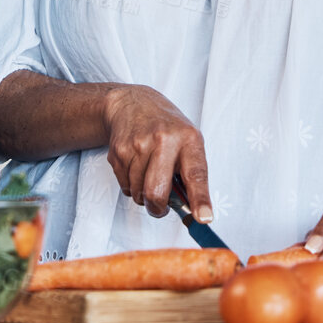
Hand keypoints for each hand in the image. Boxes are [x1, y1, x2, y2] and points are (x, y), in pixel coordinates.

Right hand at [101, 85, 211, 219]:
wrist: (132, 104)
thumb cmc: (166, 127)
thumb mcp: (188, 141)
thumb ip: (191, 173)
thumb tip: (193, 210)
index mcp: (187, 139)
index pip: (196, 174)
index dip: (200, 199)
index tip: (203, 218)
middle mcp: (163, 140)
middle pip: (156, 191)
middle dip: (158, 208)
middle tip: (161, 207)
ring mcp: (137, 145)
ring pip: (138, 193)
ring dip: (143, 195)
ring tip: (148, 176)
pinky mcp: (118, 151)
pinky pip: (124, 186)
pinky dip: (131, 185)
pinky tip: (136, 167)